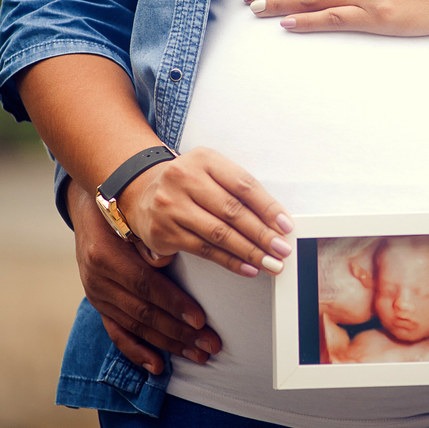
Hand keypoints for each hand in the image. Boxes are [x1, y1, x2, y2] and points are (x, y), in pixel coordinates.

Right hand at [69, 180, 222, 373]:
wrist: (90, 207)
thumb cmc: (124, 210)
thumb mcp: (136, 218)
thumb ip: (154, 240)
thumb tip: (185, 251)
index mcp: (106, 255)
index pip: (145, 285)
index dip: (174, 304)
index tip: (201, 320)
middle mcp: (98, 279)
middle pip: (143, 312)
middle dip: (180, 332)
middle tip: (211, 344)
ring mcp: (97, 295)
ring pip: (136, 326)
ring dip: (169, 344)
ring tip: (199, 354)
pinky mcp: (99, 305)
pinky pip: (117, 334)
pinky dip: (138, 352)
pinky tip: (159, 366)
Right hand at [119, 146, 294, 277]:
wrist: (142, 193)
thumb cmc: (189, 185)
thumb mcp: (211, 173)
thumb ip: (239, 192)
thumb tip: (277, 222)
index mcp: (203, 159)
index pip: (243, 184)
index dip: (268, 207)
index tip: (286, 225)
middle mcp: (183, 179)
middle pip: (232, 211)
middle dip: (262, 234)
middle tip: (282, 249)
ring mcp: (170, 206)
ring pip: (219, 233)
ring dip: (250, 252)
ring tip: (271, 263)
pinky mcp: (163, 232)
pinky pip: (204, 250)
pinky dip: (230, 261)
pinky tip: (248, 268)